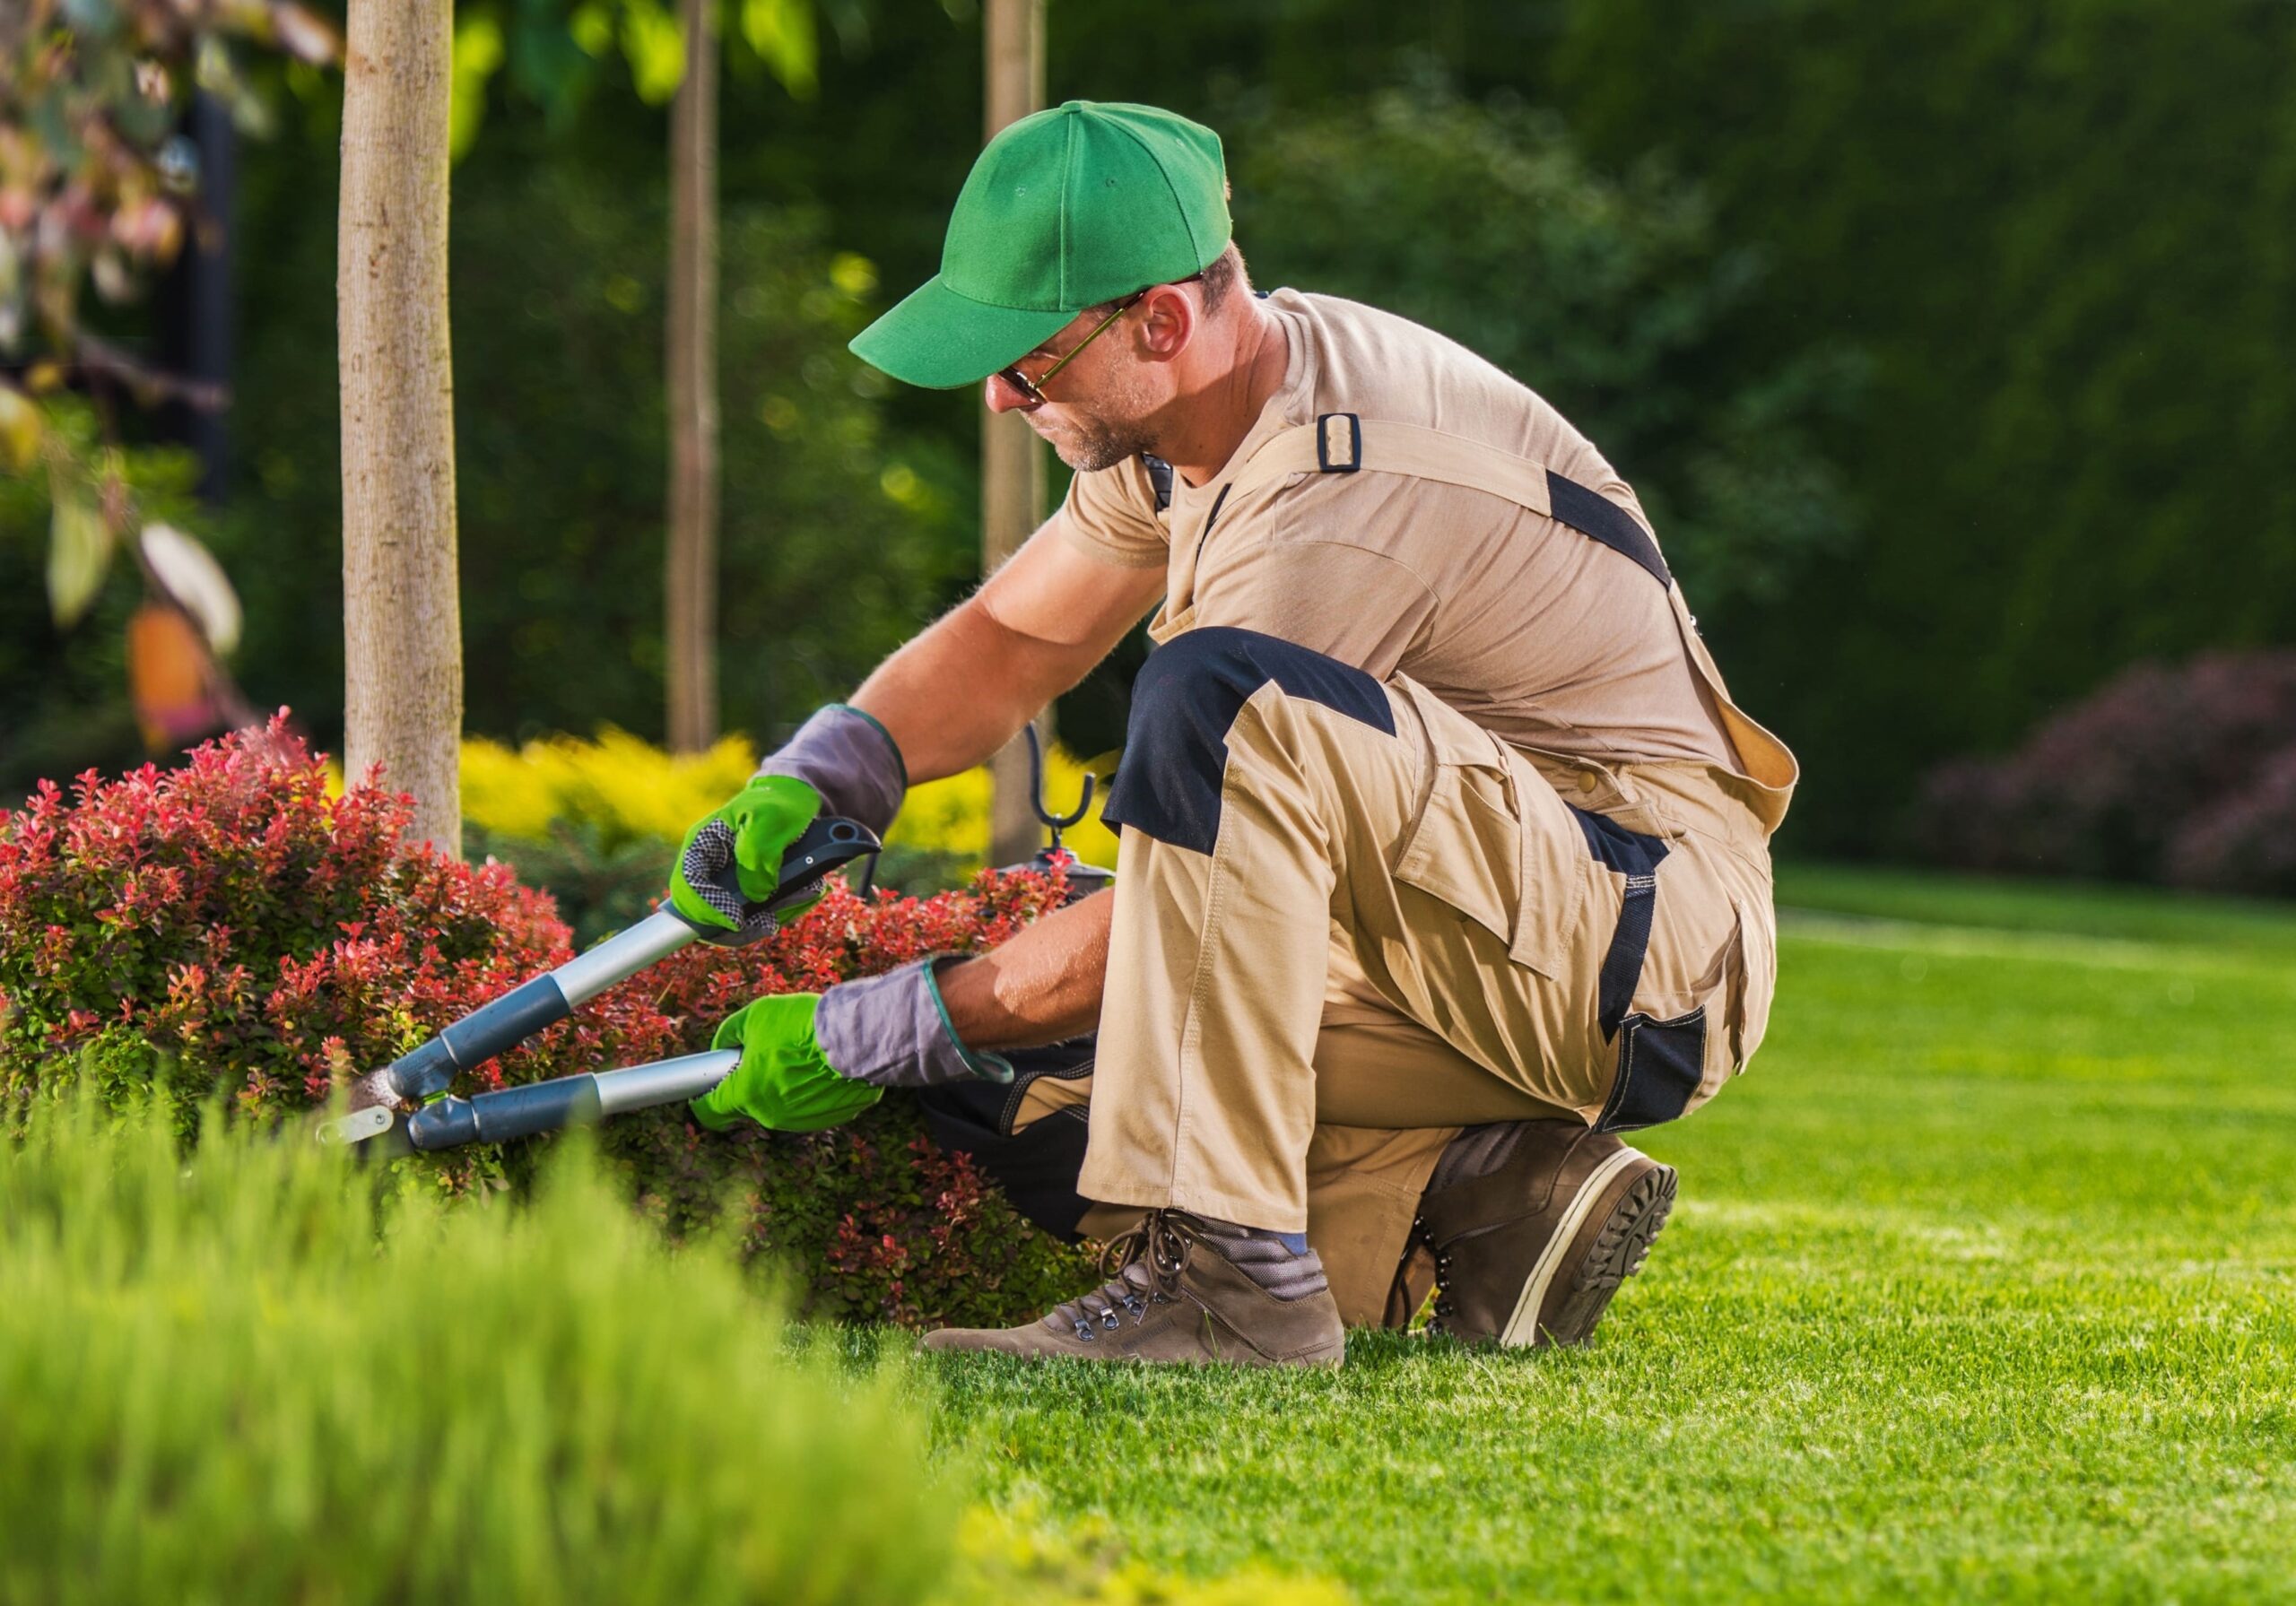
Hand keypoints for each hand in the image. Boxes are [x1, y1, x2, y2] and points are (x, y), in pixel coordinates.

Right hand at [669, 775, 822, 933]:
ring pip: (735, 920)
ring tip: (803, 895)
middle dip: (740, 925)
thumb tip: (756, 895)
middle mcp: (711, 867)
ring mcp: (730, 883)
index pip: (688, 884)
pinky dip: (783, 911)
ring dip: (769, 917)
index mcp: (703, 843)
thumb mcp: (770, 820)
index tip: (736, 920)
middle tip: (769, 923)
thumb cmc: (779, 804)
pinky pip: (759, 915)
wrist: (798, 802)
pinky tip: (807, 893)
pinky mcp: (751, 893)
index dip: (707, 907)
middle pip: (705, 913)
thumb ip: (756, 855)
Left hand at [690, 993, 882, 1133]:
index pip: (710, 1112)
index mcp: (746, 1093)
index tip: (704, 1092)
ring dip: (784, 1085)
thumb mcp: (757, 1015)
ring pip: (782, 1104)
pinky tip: (823, 1065)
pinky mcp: (831, 1118)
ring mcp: (802, 1120)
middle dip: (751, 1082)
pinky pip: (812, 1104)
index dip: (702, 1102)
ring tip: (802, 1054)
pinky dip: (812, 1089)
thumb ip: (731, 1033)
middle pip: (749, 1104)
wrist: (857, 1036)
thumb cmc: (803, 1025)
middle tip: (768, 1054)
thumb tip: (722, 1046)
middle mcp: (770, 1114)